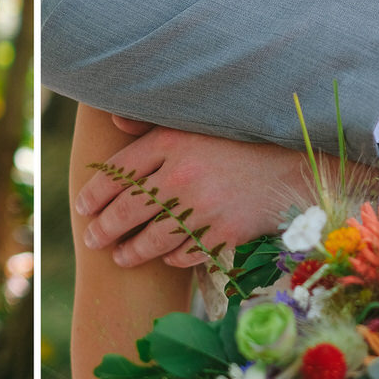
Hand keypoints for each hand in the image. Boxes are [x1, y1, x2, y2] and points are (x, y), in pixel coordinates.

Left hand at [74, 118, 335, 267]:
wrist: (294, 163)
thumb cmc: (240, 139)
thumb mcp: (195, 121)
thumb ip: (153, 123)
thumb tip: (114, 122)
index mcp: (172, 141)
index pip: (118, 171)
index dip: (95, 192)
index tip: (83, 205)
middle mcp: (182, 174)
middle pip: (128, 209)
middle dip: (103, 228)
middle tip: (92, 238)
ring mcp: (204, 206)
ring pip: (152, 238)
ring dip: (130, 251)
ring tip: (119, 256)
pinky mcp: (226, 231)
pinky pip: (186, 252)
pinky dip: (171, 257)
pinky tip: (163, 257)